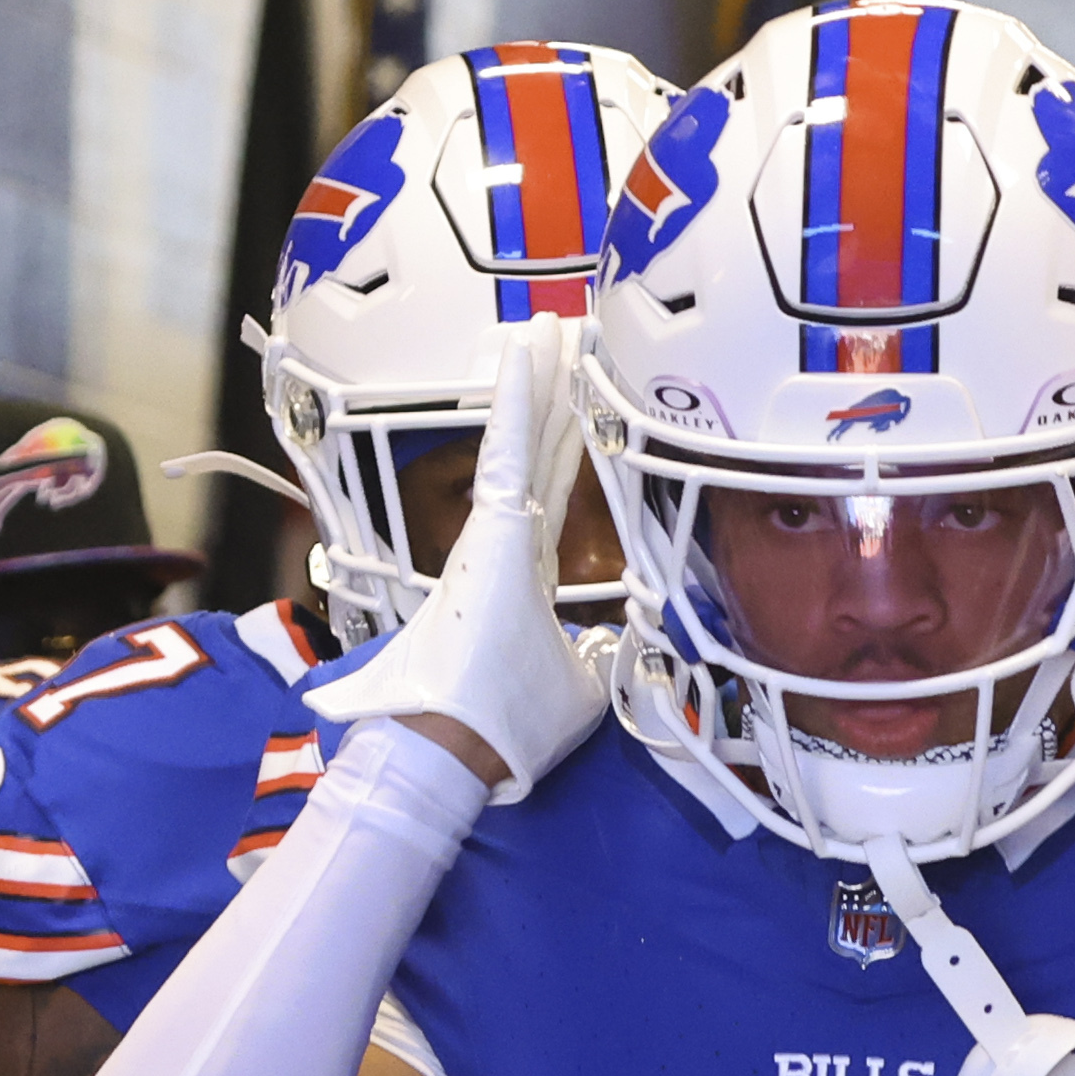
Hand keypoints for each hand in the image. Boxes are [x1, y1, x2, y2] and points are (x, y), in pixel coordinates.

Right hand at [308, 318, 608, 801]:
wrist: (458, 750)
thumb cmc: (508, 726)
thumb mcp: (578, 685)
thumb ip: (598, 650)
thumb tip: (615, 636)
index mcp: (524, 572)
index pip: (551, 486)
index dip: (566, 437)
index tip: (577, 388)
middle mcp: (506, 543)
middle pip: (538, 450)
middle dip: (555, 392)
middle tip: (567, 332)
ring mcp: (494, 534)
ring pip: (522, 441)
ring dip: (538, 383)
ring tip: (550, 325)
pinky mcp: (488, 533)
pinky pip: (504, 455)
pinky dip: (513, 405)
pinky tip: (523, 355)